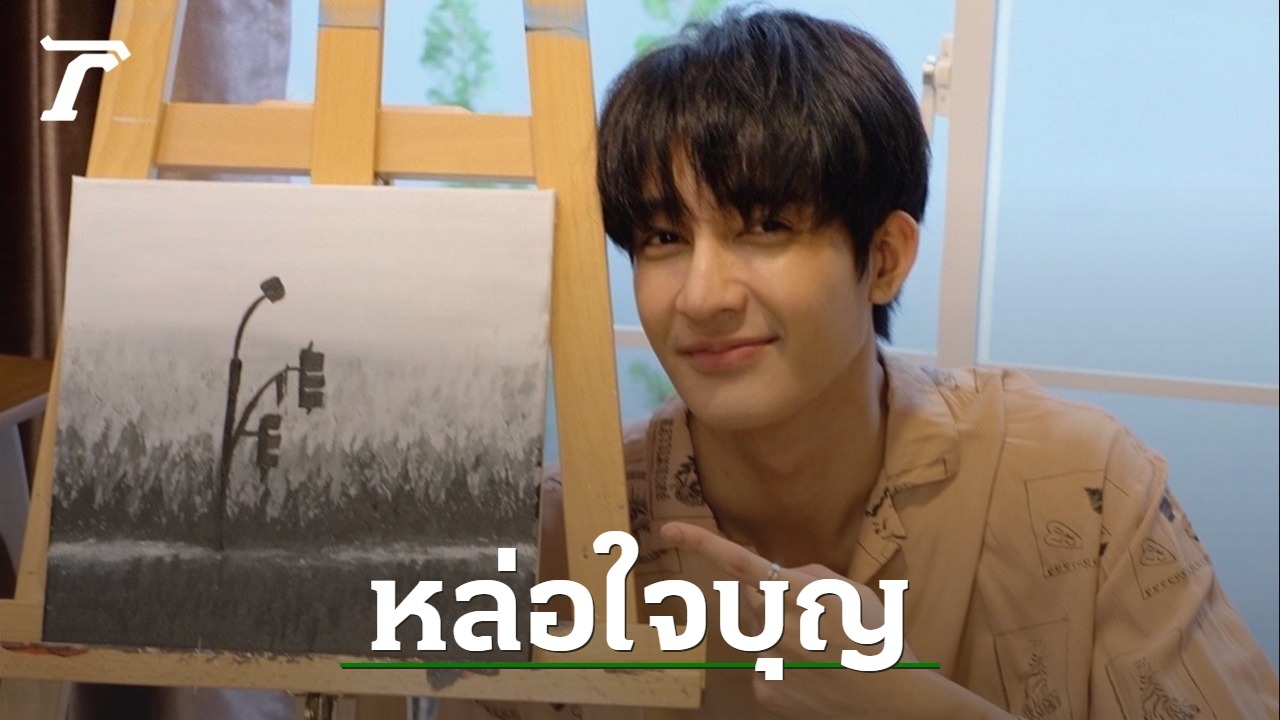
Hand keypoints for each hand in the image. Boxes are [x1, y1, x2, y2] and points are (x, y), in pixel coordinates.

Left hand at [660, 520, 919, 719]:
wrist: (898, 705)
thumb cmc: (882, 644)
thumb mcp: (856, 594)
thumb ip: (813, 576)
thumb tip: (783, 574)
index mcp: (801, 595)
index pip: (740, 564)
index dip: (701, 545)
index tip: (669, 531)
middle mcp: (776, 625)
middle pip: (751, 599)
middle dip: (769, 599)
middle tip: (814, 620)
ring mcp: (768, 661)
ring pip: (757, 634)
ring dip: (778, 635)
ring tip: (820, 653)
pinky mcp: (765, 690)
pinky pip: (762, 667)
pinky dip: (783, 667)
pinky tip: (813, 677)